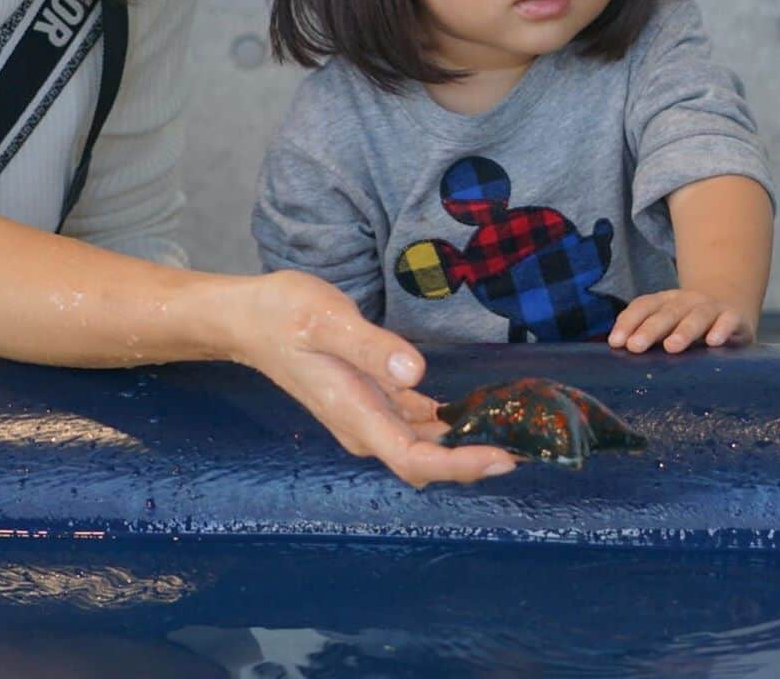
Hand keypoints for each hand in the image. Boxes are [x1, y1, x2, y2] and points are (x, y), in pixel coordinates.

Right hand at [229, 270, 518, 487]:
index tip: (503, 457)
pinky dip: (445, 422)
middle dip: (474, 459)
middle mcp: (362, 424)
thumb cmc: (283, 314)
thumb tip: (415, 375)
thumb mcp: (327, 320)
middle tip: (530, 442)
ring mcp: (365, 414)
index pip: (412, 460)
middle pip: (424, 461)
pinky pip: (414, 423)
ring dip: (464, 443)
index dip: (459, 466)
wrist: (249, 319)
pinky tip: (475, 408)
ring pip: (422, 445)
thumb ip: (371, 347)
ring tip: (515, 426)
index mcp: (353, 413)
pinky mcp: (369, 399)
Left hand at [608, 289, 755, 353]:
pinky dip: (721, 329)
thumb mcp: (666, 325)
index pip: (642, 307)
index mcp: (663, 301)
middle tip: (635, 346)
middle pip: (666, 313)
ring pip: (696, 316)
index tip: (616, 342)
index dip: (628, 322)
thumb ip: (646, 334)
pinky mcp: (734, 317)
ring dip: (683, 331)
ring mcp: (710, 307)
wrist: (730, 306)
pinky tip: (713, 342)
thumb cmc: (688, 323)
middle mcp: (685, 301)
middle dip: (649, 329)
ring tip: (671, 347)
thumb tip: (618, 349)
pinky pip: (728, 321)